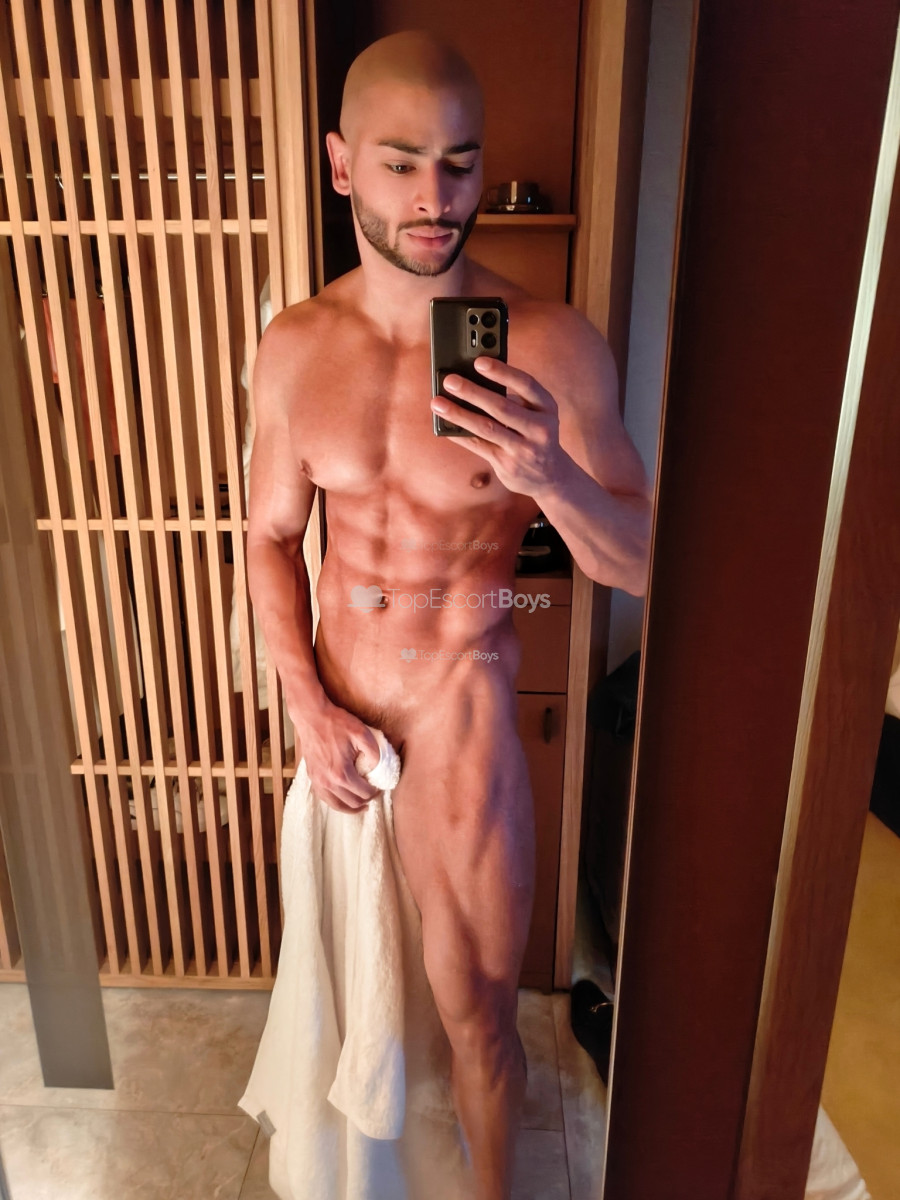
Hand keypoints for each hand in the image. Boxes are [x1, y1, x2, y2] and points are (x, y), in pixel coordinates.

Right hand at [292, 697, 381, 813]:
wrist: (311, 716)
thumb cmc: (336, 723)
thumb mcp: (362, 733)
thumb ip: (375, 753)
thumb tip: (380, 768)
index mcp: (342, 773)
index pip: (363, 793)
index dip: (375, 792)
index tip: (380, 788)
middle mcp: (328, 782)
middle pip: (351, 802)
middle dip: (365, 801)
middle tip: (373, 794)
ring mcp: (318, 781)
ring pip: (336, 805)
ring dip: (350, 807)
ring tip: (361, 805)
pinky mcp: (312, 777)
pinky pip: (324, 798)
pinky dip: (336, 802)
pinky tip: (342, 799)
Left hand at [430, 357, 566, 496]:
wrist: (551, 476)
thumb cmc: (536, 434)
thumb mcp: (537, 413)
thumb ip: (514, 398)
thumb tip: (472, 381)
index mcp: (547, 407)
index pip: (526, 384)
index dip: (502, 372)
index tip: (479, 361)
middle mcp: (540, 428)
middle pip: (501, 407)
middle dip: (472, 392)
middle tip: (449, 380)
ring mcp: (524, 449)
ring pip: (486, 428)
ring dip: (459, 414)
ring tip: (438, 403)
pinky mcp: (508, 465)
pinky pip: (478, 446)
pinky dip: (459, 434)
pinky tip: (444, 424)